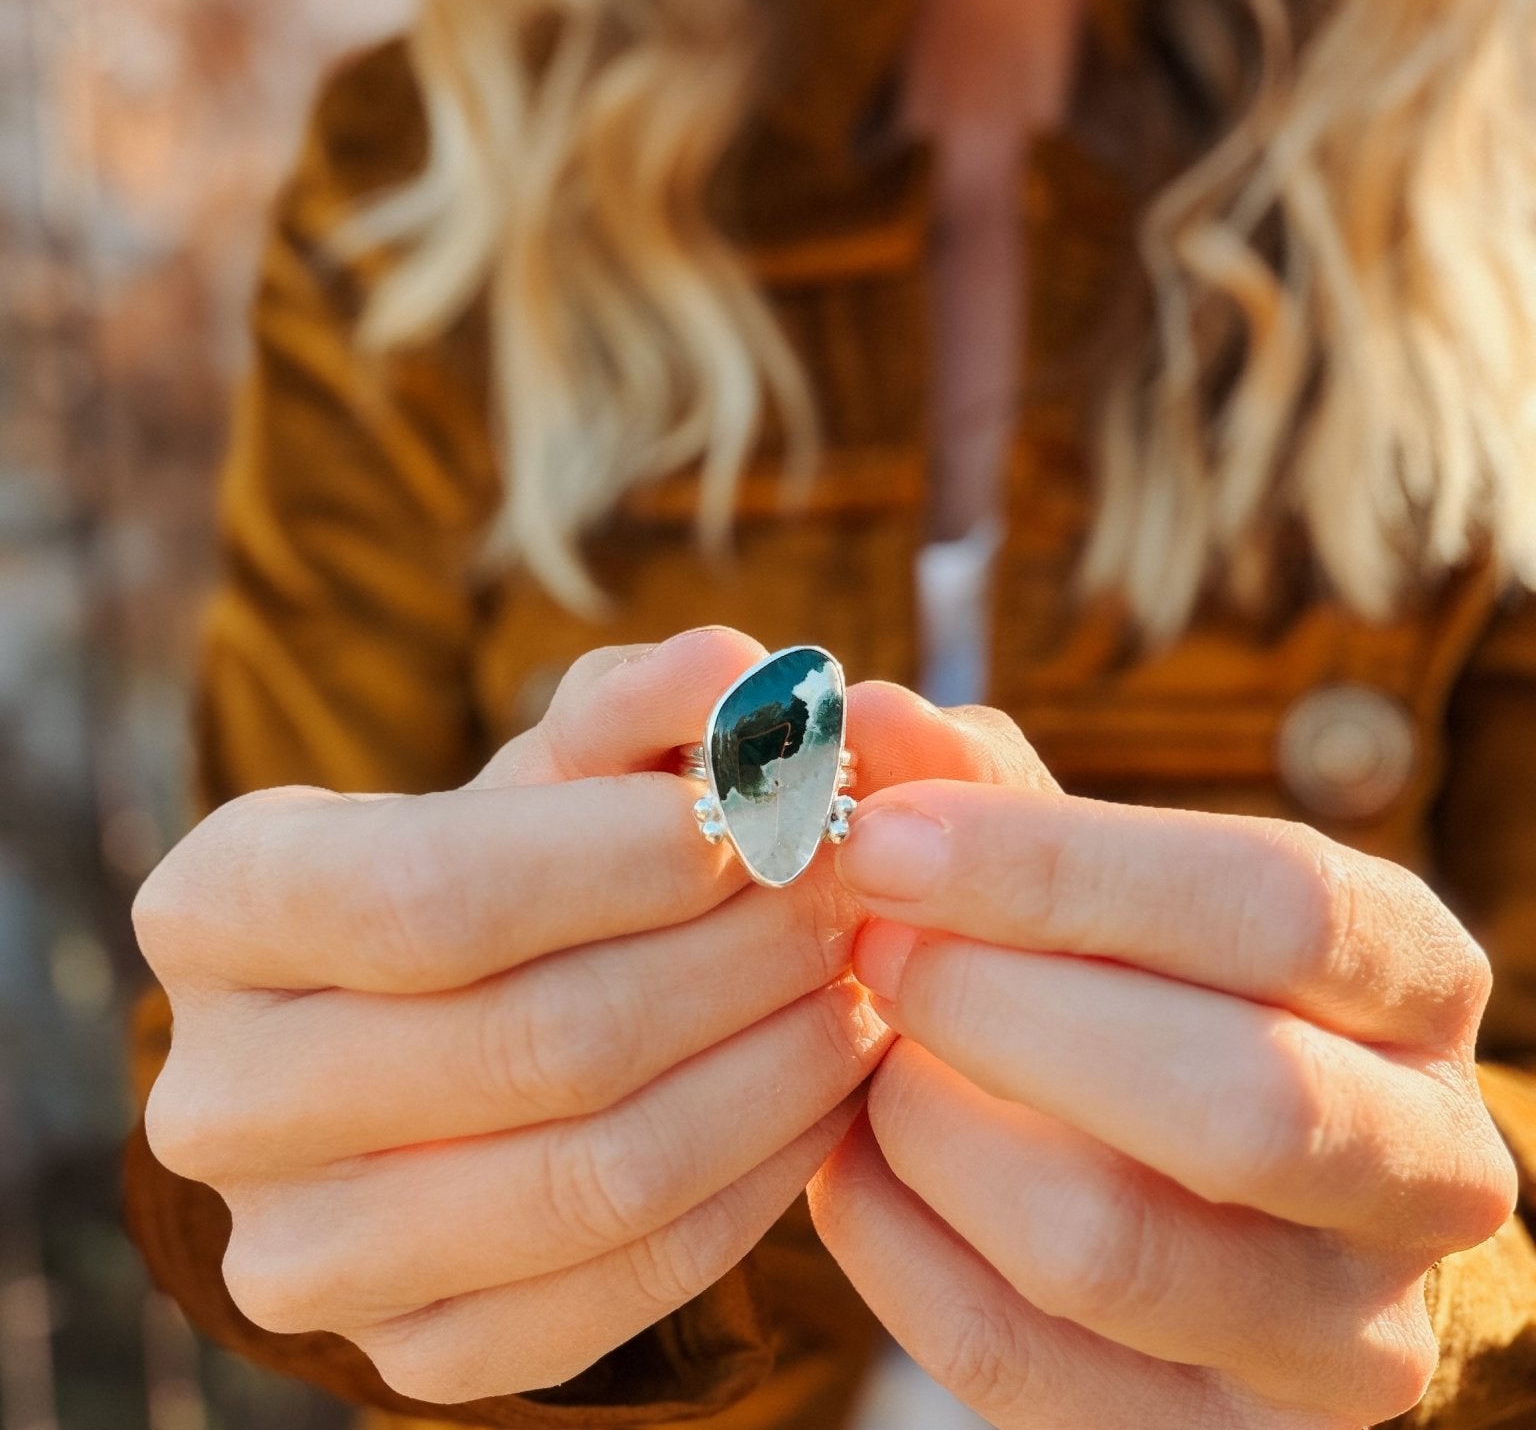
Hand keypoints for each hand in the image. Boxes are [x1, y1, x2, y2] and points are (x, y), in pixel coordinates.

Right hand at [132, 629, 1038, 1403]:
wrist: (465, 1032)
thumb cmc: (516, 868)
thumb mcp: (559, 771)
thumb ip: (638, 707)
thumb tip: (739, 670)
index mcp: (217, 908)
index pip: (432, 890)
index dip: (626, 853)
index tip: (771, 812)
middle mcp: (219, 1096)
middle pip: (532, 1040)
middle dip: (734, 955)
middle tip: (850, 889)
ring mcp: (301, 1252)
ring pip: (594, 1176)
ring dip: (771, 1068)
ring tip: (858, 980)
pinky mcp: (410, 1352)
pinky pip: (623, 1285)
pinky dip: (757, 1182)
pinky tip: (824, 1089)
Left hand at [808, 749, 1517, 1427]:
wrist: (1204, 1186)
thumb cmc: (1137, 981)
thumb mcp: (1093, 873)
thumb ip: (988, 793)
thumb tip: (868, 718)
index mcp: (1409, 982)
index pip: (1277, 906)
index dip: (1058, 867)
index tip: (884, 836)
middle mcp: (1423, 1167)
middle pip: (1232, 1099)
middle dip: (998, 1009)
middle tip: (867, 944)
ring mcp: (1339, 1333)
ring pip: (1110, 1250)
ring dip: (935, 1128)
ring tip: (871, 1053)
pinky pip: (1016, 1359)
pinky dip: (892, 1241)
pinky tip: (849, 1158)